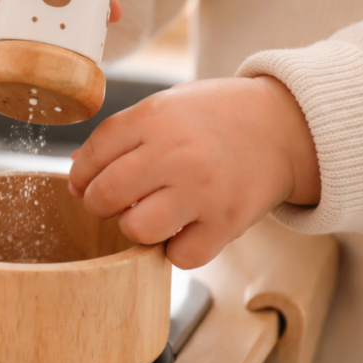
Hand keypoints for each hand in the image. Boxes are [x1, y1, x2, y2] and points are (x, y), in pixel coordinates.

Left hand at [68, 76, 320, 268]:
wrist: (285, 126)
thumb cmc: (219, 116)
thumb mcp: (168, 106)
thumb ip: (123, 135)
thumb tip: (77, 170)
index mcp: (156, 117)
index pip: (94, 154)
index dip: (81, 175)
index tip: (84, 183)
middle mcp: (176, 153)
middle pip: (106, 196)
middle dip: (100, 204)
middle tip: (115, 202)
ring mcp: (202, 190)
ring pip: (137, 229)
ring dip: (136, 228)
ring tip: (151, 214)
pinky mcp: (226, 223)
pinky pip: (179, 256)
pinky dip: (176, 249)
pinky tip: (184, 229)